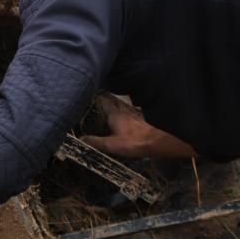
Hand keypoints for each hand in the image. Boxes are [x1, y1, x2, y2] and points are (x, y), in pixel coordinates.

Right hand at [81, 94, 196, 158]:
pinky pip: (129, 110)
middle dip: (104, 97)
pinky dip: (123, 110)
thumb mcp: (111, 145)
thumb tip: (81, 139)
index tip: (88, 93)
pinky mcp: (140, 118)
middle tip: (96, 97)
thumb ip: (95, 142)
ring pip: (121, 104)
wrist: (158, 141)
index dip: (95, 96)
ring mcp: (133, 112)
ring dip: (114, 102)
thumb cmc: (134, 142)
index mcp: (115, 113)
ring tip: (107, 104)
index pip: (103, 99)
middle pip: (112, 99)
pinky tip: (124, 114)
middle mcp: (124, 110)